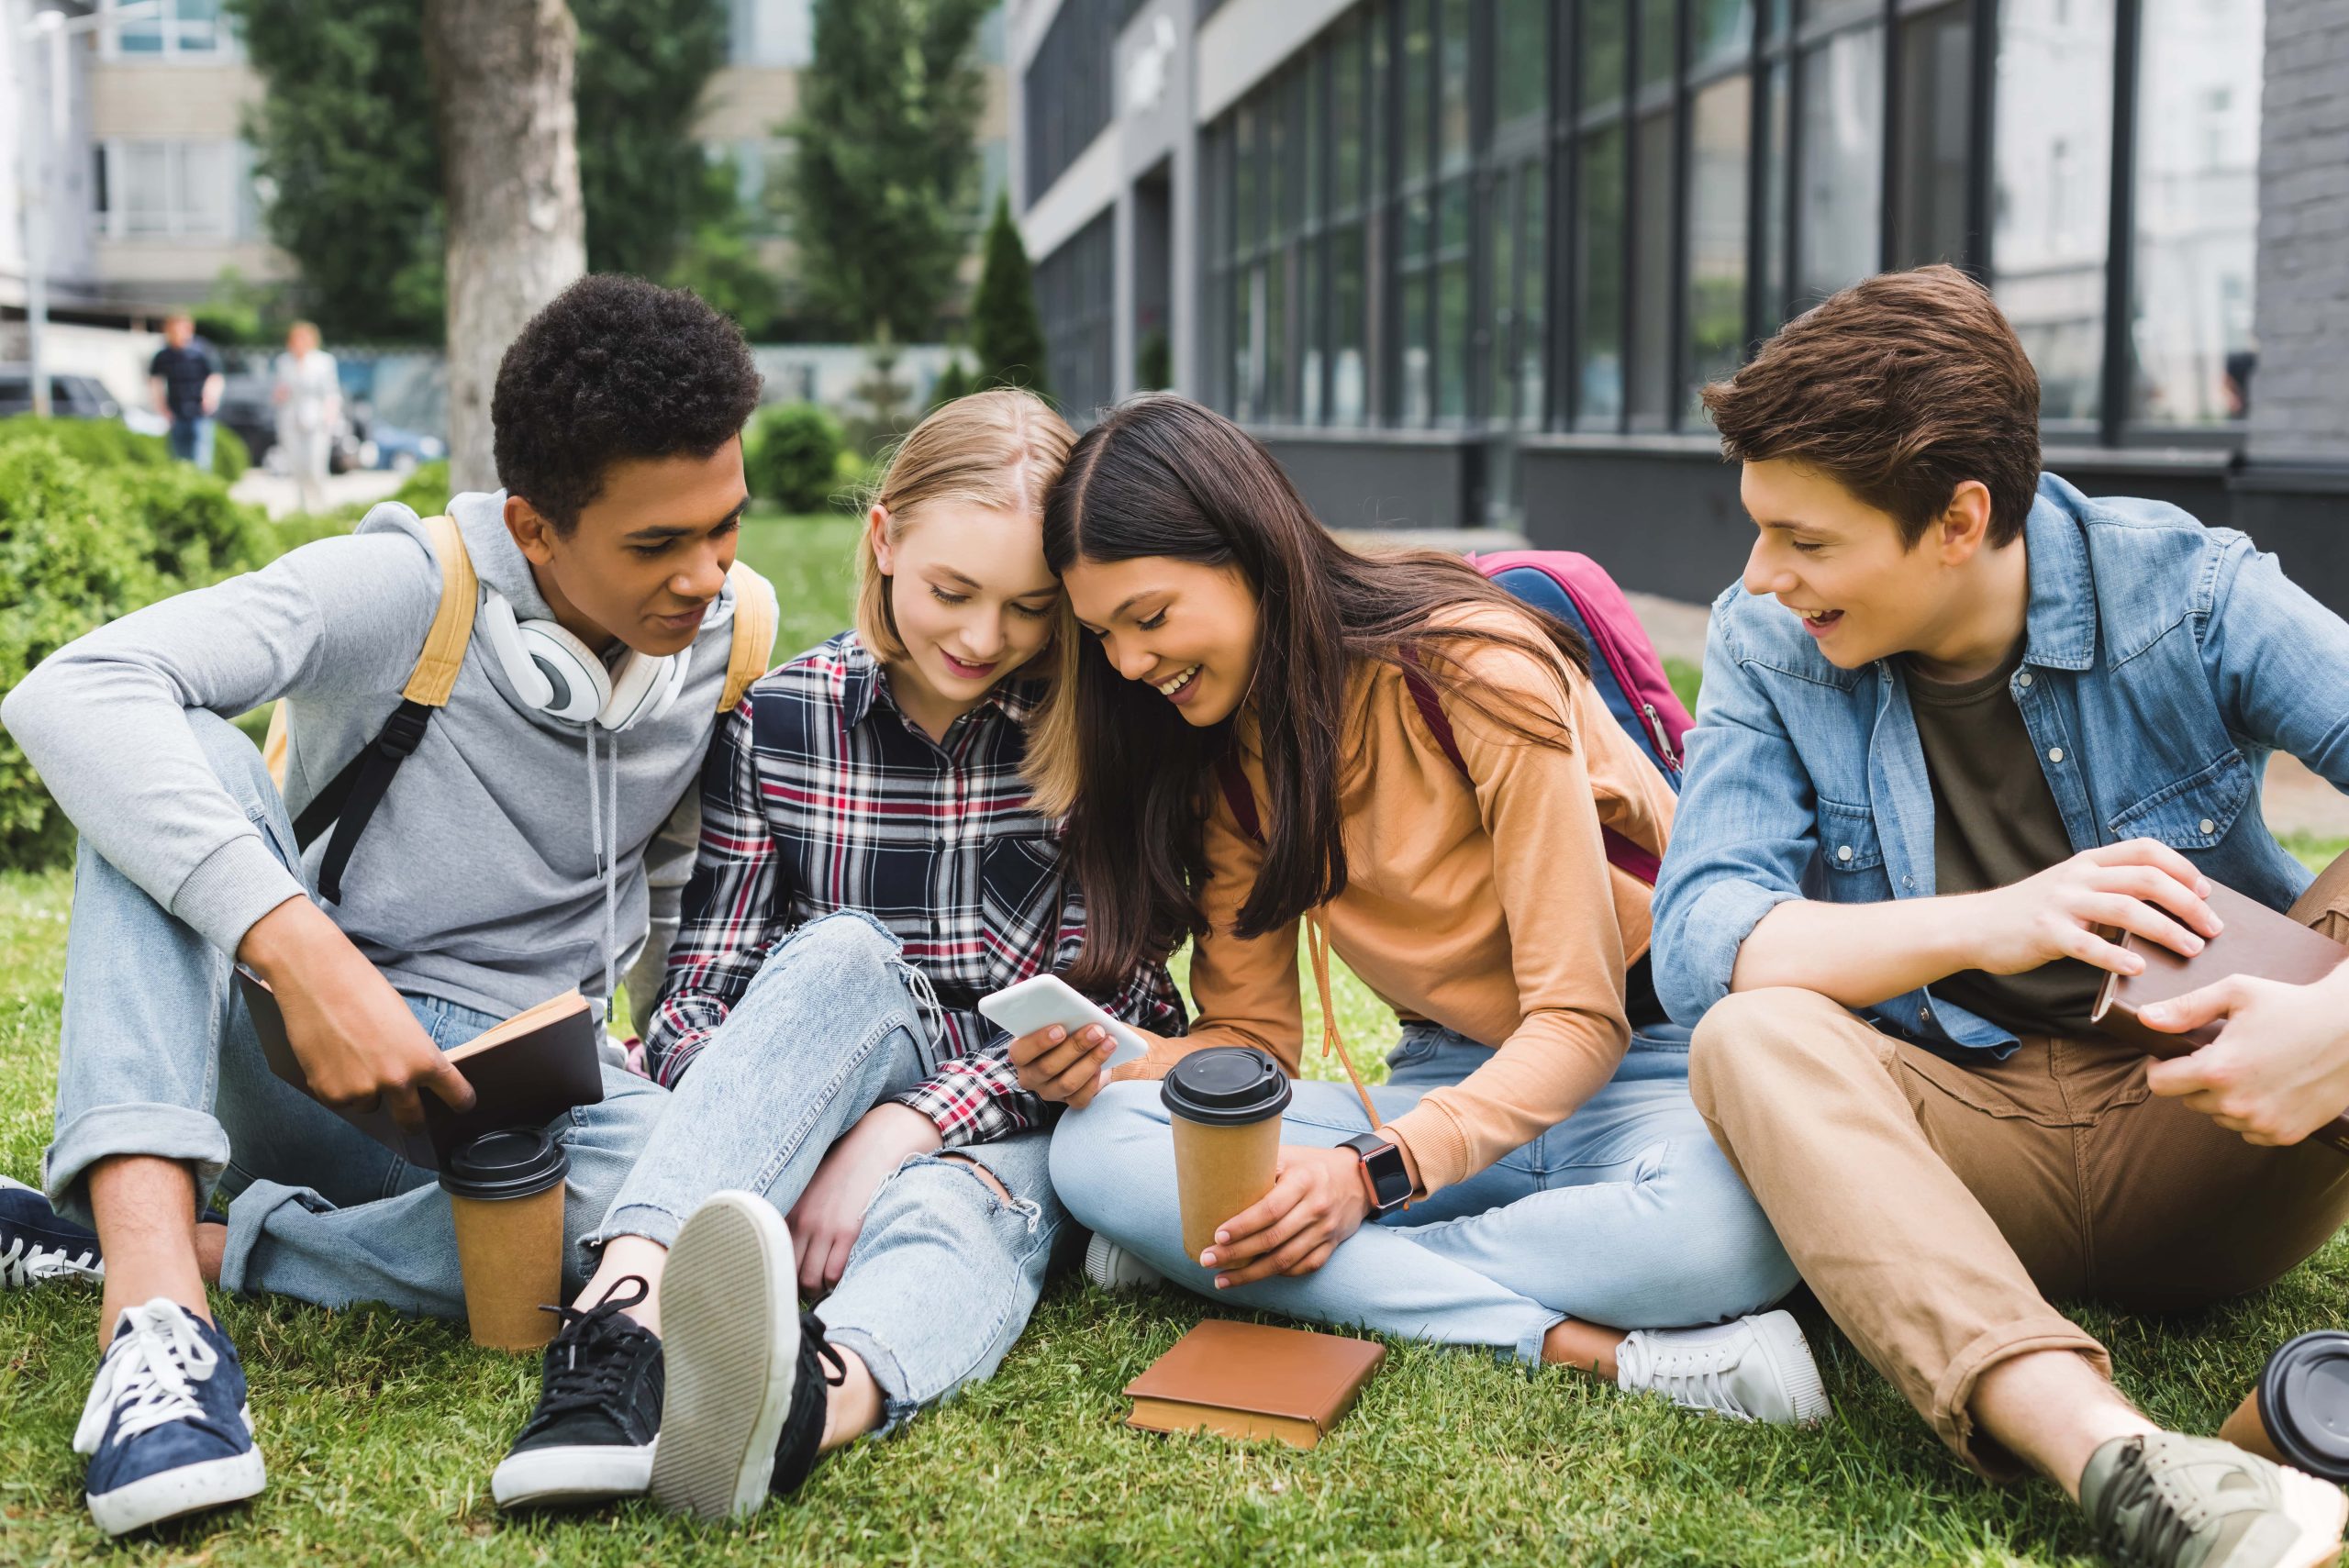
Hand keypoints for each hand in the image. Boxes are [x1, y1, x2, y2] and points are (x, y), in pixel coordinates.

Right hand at [239, 897, 474, 1130]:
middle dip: (412, 1121)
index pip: (457, 1096)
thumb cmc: (364, 992)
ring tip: (352, 1058)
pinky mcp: (330, 1094)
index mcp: (425, 1061)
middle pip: (413, 1121)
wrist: (318, 977)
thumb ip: (413, 1057)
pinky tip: (331, 1059)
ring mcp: (362, 1092)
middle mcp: (397, 1082)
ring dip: (366, 1093)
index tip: (461, 1105)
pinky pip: (341, 1102)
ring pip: (370, 1107)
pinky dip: (338, 1088)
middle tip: (410, 1118)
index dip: (460, 1102)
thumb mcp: (406, 1025)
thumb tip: (413, 1083)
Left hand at [786, 1104, 940, 1294]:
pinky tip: (842, 1278)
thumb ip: (796, 1216)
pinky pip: (835, 1273)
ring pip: (811, 1280)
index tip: (789, 1283)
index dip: (781, 1276)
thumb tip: (786, 1247)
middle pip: (790, 1273)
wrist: (874, 1147)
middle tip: (810, 1291)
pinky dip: (836, 1283)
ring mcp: (825, 1228)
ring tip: (826, 1287)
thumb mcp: (809, 1189)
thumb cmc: (843, 1169)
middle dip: (798, 1289)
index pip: (775, 1257)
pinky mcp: (849, 1232)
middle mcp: (802, 1222)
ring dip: (818, 1290)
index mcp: (789, 1211)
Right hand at [1009, 1021, 1157, 1109]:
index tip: (1061, 1029)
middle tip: (1096, 1030)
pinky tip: (1104, 1066)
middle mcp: (1030, 1076)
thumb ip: (1062, 1016)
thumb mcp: (1062, 1019)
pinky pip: (1080, 1098)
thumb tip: (1077, 1013)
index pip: (1021, 1052)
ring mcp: (1049, 1092)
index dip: (1039, 1042)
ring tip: (1109, 1042)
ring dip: (1091, 1060)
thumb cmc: (1069, 1028)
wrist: (1085, 1049)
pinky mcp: (1069, 1102)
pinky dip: (1093, 1082)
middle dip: (1075, 1046)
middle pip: (1048, 1067)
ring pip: (1066, 1083)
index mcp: (1020, 1053)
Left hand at [1199, 1145, 1371, 1287]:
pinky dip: (1277, 1274)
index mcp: (1304, 1181)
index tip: (1217, 1236)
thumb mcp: (1291, 1155)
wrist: (1359, 1179)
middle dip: (1236, 1254)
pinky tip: (1254, 1277)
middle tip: (1207, 1260)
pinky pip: (1301, 1267)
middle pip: (1272, 1239)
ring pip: (1285, 1260)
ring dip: (1251, 1274)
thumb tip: (1220, 1176)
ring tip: (1221, 1279)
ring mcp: (1325, 1231)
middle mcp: (1317, 1208)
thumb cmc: (1313, 1165)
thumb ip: (1262, 1165)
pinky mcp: (1330, 1247)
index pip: (1269, 1209)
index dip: (1242, 1226)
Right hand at [1967, 839, 2219, 977]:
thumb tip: (2163, 912)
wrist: (1975, 926)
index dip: (2183, 868)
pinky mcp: (2046, 932)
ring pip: (2127, 909)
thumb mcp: (2071, 889)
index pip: (2146, 850)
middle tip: (2212, 929)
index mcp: (2088, 862)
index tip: (2206, 892)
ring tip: (2190, 949)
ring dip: (2167, 930)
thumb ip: (2108, 890)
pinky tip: (2138, 969)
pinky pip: (2088, 945)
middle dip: (2188, 904)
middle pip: (2147, 879)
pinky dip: (2117, 957)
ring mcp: (2061, 903)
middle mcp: (2078, 876)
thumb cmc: (2032, 914)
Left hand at [2142, 969, 2348, 1145]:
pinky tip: (2269, 1087)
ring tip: (2251, 1069)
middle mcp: (2238, 1104)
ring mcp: (2263, 1123)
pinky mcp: (2286, 1134)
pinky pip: (2249, 1131)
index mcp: (2218, 1070)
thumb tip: (2146, 1019)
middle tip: (2222, 1056)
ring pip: (2220, 1117)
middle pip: (2189, 1100)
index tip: (2172, 1057)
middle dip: (2196, 1079)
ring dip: (2225, 1098)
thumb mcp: (2236, 993)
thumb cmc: (2294, 1006)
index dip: (2161, 1067)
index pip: (2160, 1084)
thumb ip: (2186, 1008)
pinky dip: (2252, 1113)